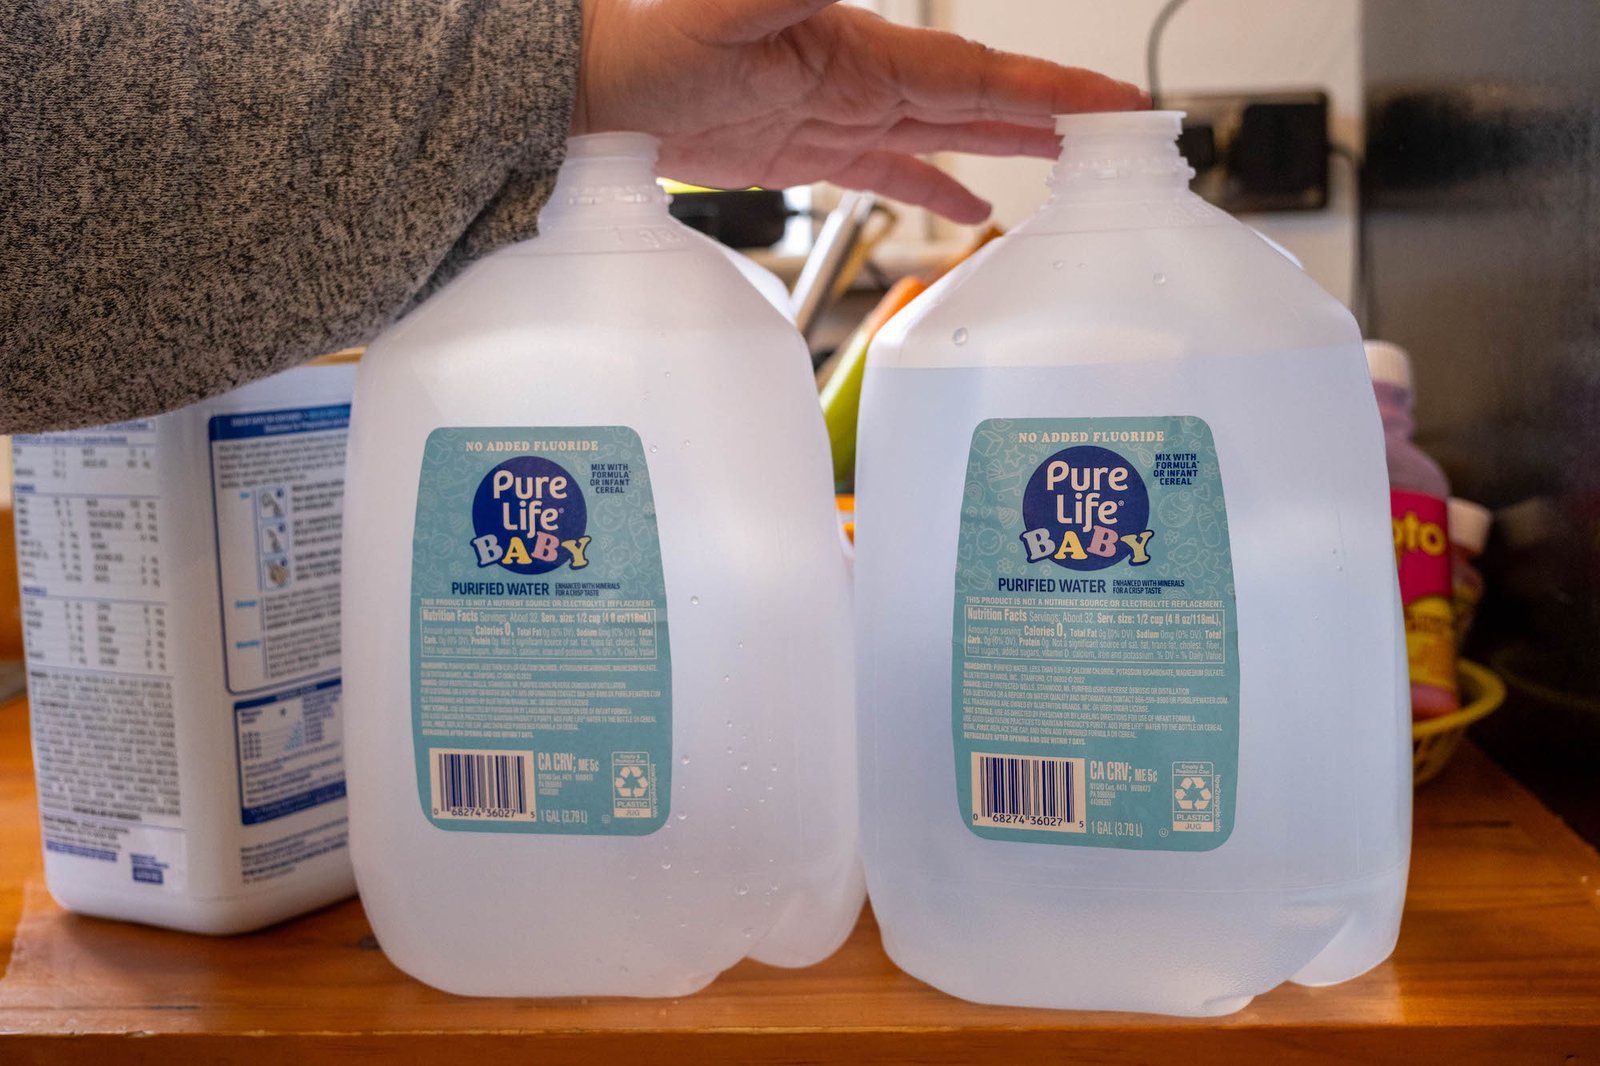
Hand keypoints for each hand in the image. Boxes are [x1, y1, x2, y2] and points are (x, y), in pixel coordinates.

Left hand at [573, 0, 1147, 221]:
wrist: (596, 83)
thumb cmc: (647, 37)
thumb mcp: (726, 3)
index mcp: (865, 54)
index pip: (983, 75)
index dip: (1054, 90)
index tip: (1118, 105)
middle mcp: (865, 82)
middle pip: (984, 101)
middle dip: (1055, 116)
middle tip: (1122, 138)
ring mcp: (840, 116)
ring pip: (948, 133)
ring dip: (1010, 146)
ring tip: (1067, 167)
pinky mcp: (809, 151)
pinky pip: (891, 172)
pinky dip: (935, 189)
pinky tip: (969, 209)